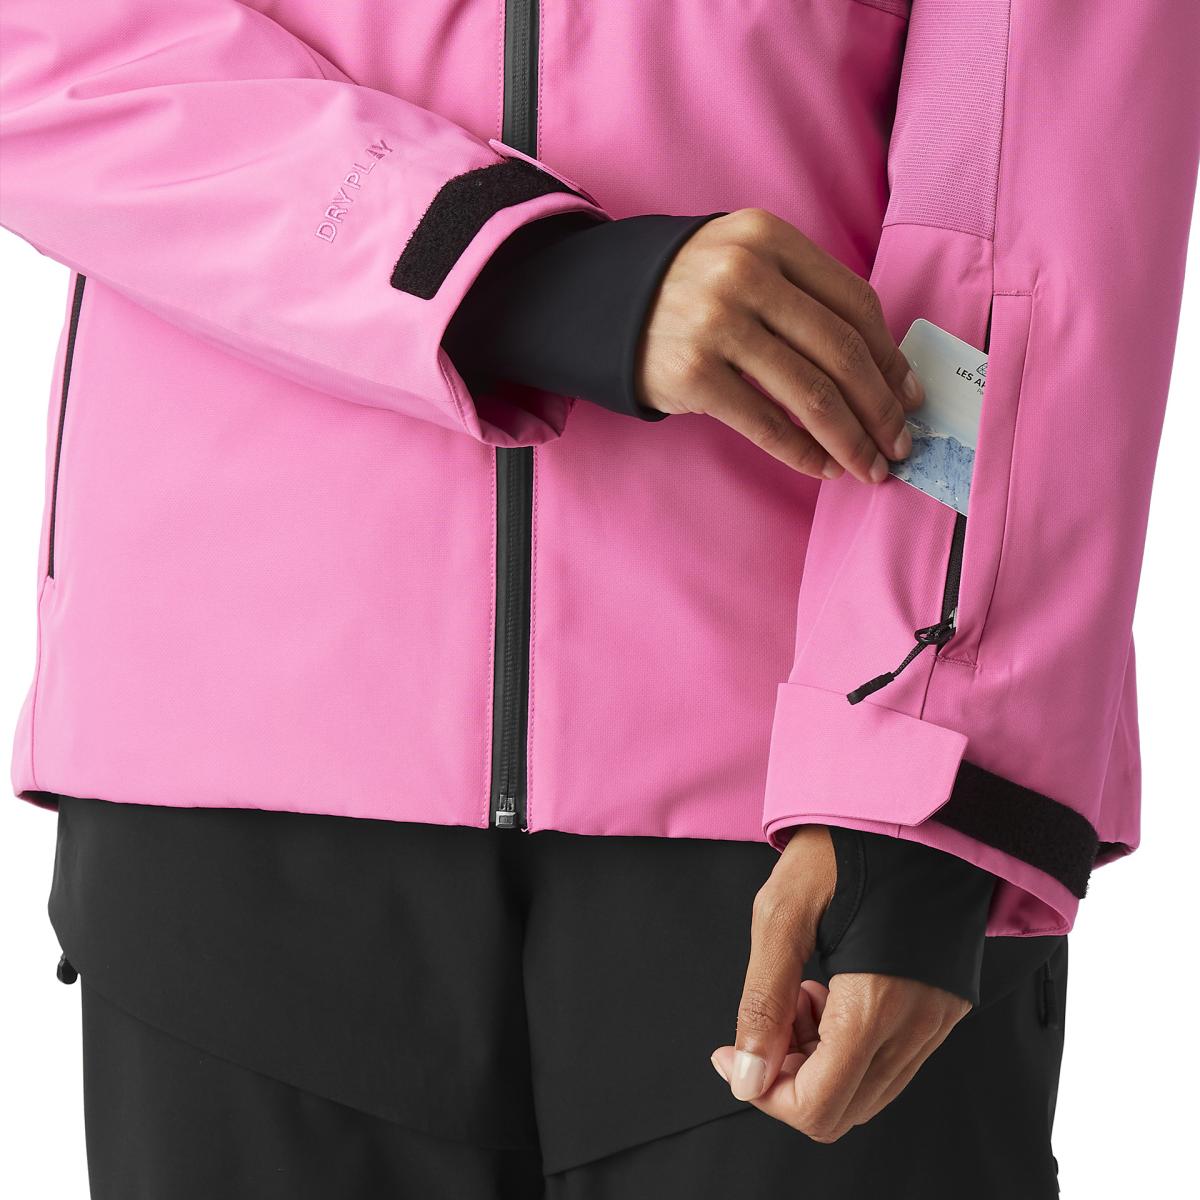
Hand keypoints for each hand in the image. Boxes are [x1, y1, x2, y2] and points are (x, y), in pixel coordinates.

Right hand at [636, 209, 923, 480]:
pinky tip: (823, 467)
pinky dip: (802, 452)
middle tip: (900, 445)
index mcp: (769, 238)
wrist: (600, 307)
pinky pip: (765, 422)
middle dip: (880, 409)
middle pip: (841, 352)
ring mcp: (716, 324)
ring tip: (869, 466)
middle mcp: (745, 274)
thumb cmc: (690, 292)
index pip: (854, 303)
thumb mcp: (746, 263)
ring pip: (811, 393)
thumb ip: (805, 296)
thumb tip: (884, 370)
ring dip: (850, 439)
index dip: (891, 358)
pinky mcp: (692, 373)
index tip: (908, 397)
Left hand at [710, 826, 970, 1141]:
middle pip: (844, 1110)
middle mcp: (917, 1023)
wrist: (919, 810)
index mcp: (876, 1002)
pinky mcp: (944, 1006)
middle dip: (789, 1078)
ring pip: (868, 1092)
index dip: (764, 1094)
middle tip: (768, 1017)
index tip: (733, 1053)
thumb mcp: (781, 912)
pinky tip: (829, 990)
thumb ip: (762, 1000)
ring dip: (819, 1062)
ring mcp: (937, 1019)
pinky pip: (891, 1062)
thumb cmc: (845, 846)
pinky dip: (849, 1047)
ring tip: (799, 993)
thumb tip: (744, 1077)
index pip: (820, 1107)